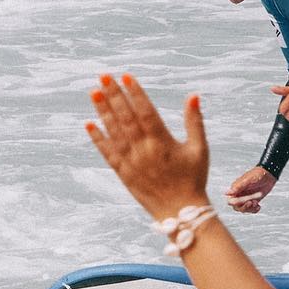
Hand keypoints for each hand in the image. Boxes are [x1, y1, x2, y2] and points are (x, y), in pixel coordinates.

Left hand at [86, 73, 210, 218]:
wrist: (181, 212)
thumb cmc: (193, 178)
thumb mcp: (200, 149)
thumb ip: (195, 121)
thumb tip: (194, 95)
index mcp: (163, 142)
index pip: (146, 111)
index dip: (135, 93)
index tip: (126, 76)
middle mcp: (144, 150)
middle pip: (126, 117)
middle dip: (114, 95)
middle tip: (104, 76)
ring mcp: (131, 162)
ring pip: (114, 131)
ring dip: (103, 111)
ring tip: (94, 92)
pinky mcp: (123, 173)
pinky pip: (107, 153)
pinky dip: (97, 138)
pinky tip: (89, 124)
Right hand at [226, 167, 276, 212]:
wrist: (269, 174)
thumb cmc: (258, 174)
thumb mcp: (248, 180)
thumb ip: (238, 187)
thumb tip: (227, 193)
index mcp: (235, 189)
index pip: (231, 201)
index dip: (237, 204)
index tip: (247, 201)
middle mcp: (239, 194)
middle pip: (236, 207)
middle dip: (244, 207)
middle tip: (252, 203)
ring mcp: (246, 198)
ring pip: (243, 209)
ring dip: (250, 209)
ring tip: (256, 204)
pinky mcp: (252, 200)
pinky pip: (250, 209)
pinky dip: (254, 210)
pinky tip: (259, 206)